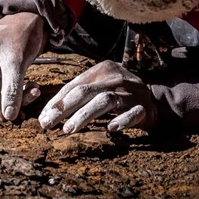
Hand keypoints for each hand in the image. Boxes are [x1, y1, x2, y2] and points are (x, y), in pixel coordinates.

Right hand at [0, 12, 47, 120]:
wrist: (36, 18)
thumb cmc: (21, 31)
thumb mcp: (15, 62)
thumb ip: (12, 90)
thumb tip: (9, 116)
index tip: (3, 118)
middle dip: (7, 102)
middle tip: (22, 113)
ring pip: (1, 91)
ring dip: (18, 97)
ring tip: (35, 94)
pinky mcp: (2, 68)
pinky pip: (9, 86)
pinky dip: (21, 91)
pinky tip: (34, 90)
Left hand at [38, 60, 156, 133]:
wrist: (154, 97)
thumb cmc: (119, 93)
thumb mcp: (100, 85)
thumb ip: (79, 93)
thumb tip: (50, 112)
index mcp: (103, 69)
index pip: (75, 85)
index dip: (58, 102)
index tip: (44, 117)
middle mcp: (116, 78)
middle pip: (86, 91)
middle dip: (64, 108)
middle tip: (49, 124)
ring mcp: (131, 92)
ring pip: (105, 101)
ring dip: (85, 115)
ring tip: (69, 129)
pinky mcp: (144, 107)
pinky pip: (133, 114)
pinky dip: (122, 120)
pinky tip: (111, 128)